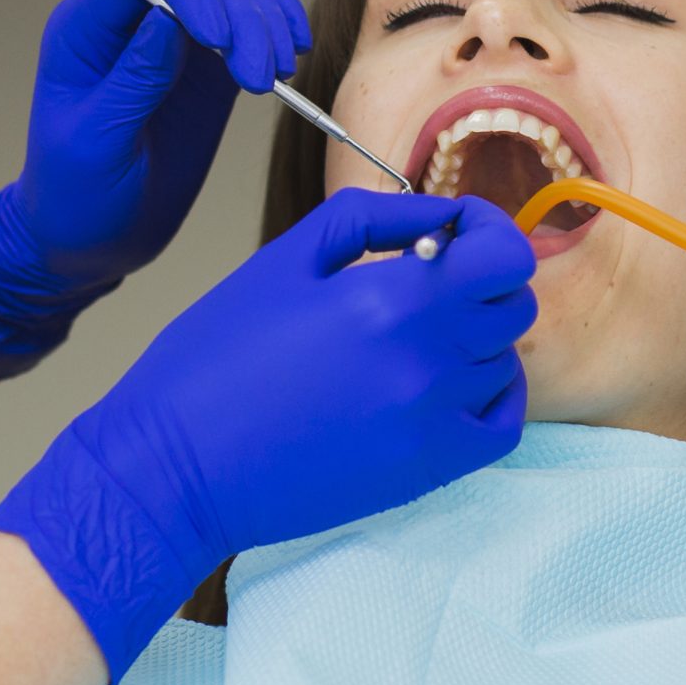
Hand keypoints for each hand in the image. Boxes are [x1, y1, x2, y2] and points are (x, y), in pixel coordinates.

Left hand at [0, 0, 309, 377]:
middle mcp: (135, 24)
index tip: (220, 39)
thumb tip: (167, 18)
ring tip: (279, 77)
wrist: (95, 240)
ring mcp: (179, 44)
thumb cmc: (78, 197)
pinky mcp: (213, 71)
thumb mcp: (97, 144)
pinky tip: (293, 58)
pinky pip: (255, 27)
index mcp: (89, 31)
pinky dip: (282, 31)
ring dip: (267, 24)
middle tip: (258, 80)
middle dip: (241, 17)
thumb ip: (133, 79)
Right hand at [0, 191, 536, 683]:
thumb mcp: (286, 259)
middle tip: (431, 282)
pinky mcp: (428, 470)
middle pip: (512, 304)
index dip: (492, 230)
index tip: (461, 231)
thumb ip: (378, 219)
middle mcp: (426, 360)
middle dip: (482, 281)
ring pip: (503, 360)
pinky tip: (449, 382)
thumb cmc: (214, 358)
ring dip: (475, 338)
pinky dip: (492, 394)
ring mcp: (433, 421)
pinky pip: (503, 423)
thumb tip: (444, 214)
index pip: (505, 255)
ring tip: (415, 337)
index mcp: (391, 299)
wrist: (173, 468)